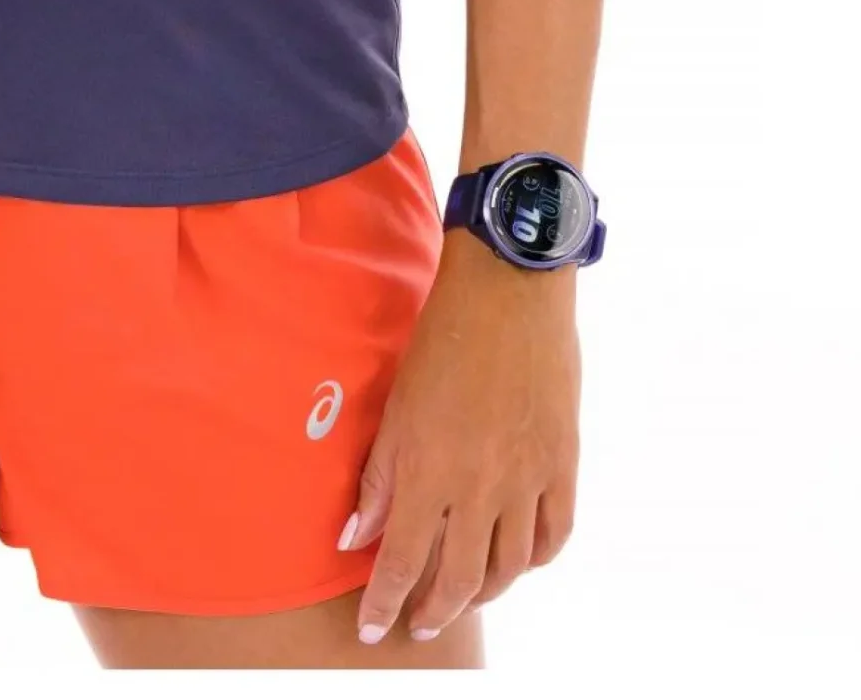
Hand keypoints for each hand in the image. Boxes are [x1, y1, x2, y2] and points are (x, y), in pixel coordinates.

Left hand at [339, 235, 581, 644]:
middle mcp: (479, 485)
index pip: (402, 561)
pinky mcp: (563, 463)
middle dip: (434, 612)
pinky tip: (518, 562)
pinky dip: (534, 561)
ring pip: (508, 569)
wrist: (511, 289)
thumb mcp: (397, 404)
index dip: (386, 603)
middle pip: (459, 579)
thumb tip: (357, 535)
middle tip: (419, 626)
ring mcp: (527, 478)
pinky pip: (554, 537)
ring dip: (483, 595)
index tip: (374, 630)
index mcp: (429, 468)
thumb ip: (380, 475)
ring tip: (463, 600)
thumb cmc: (444, 336)